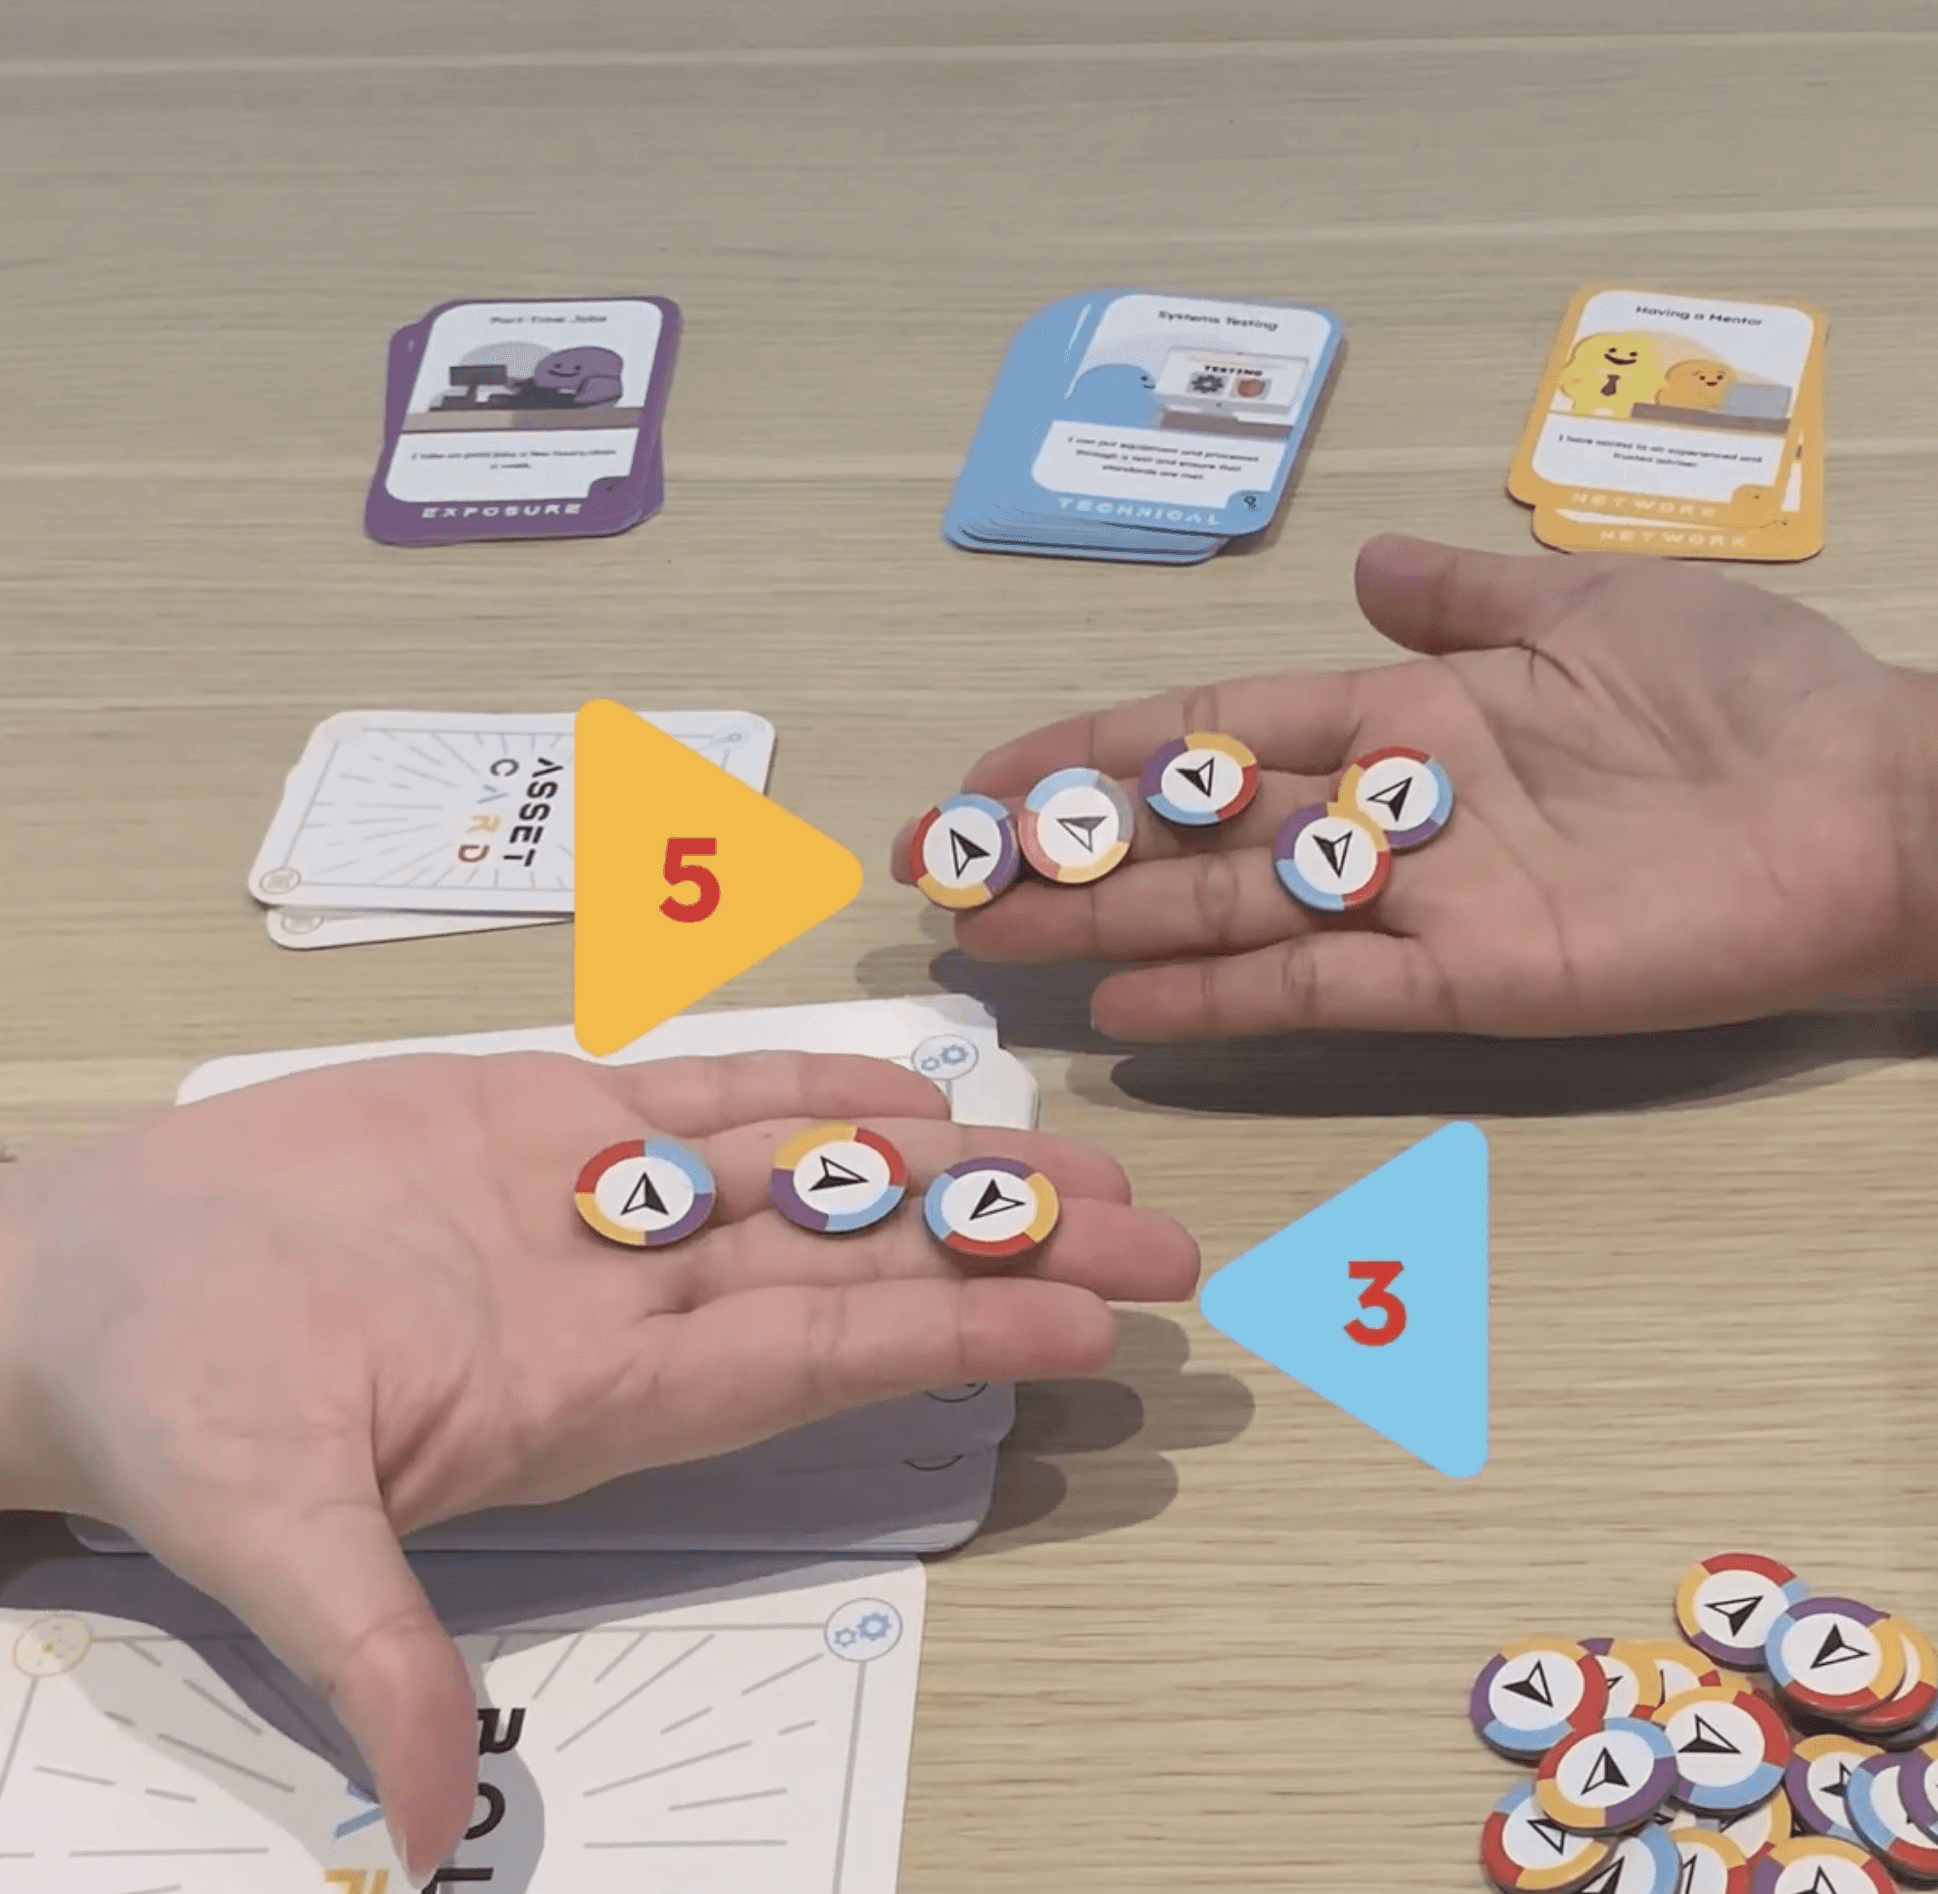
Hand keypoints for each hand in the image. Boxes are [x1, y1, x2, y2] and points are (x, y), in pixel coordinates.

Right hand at [0, 1050, 1195, 1876]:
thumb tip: (429, 1831)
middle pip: (854, 1268)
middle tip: (1152, 1233)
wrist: (87, 1290)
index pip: (821, 1362)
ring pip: (803, 1175)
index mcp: (597, 1396)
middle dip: (1002, 1248)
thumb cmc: (170, 1406)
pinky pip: (700, 1096)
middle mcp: (628, 1302)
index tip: (1090, 1326)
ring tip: (1069, 1153)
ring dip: (937, 1165)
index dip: (960, 1340)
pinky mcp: (539, 1117)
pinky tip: (907, 1085)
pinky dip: (803, 1086)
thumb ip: (367, 1652)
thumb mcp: (267, 1531)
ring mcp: (594, 1204)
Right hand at [897, 534, 1937, 1038]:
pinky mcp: (1463, 980)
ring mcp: (1413, 900)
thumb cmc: (1742, 693)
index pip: (1211, 726)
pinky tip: (1127, 1012)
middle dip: (1069, 847)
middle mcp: (1383, 811)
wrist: (1866, 805)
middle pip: (1190, 828)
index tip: (996, 770)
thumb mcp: (1587, 599)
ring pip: (1225, 909)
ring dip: (1109, 925)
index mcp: (1403, 712)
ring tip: (997, 936)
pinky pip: (1316, 986)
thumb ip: (1461, 594)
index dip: (1098, 748)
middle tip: (948, 869)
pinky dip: (1221, 1001)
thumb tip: (1359, 561)